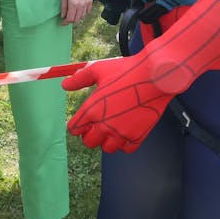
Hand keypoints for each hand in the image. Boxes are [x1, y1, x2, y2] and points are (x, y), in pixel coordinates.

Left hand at [59, 0, 92, 24]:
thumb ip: (63, 6)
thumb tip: (63, 16)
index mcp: (73, 4)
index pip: (69, 18)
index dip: (65, 22)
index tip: (62, 23)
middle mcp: (81, 5)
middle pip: (76, 19)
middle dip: (70, 21)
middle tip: (66, 19)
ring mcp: (87, 4)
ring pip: (82, 17)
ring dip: (77, 17)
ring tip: (72, 14)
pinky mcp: (91, 1)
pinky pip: (87, 12)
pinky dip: (83, 13)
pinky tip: (79, 10)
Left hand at [62, 53, 191, 153]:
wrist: (155, 76)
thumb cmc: (126, 70)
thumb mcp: (98, 69)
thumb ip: (79, 79)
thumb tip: (64, 85)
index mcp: (91, 110)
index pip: (74, 128)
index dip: (77, 125)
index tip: (83, 121)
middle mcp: (104, 125)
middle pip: (89, 142)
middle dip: (90, 134)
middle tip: (97, 125)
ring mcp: (121, 132)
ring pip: (107, 148)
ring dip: (107, 140)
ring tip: (112, 128)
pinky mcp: (138, 136)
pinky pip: (126, 148)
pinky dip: (125, 143)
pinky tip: (126, 131)